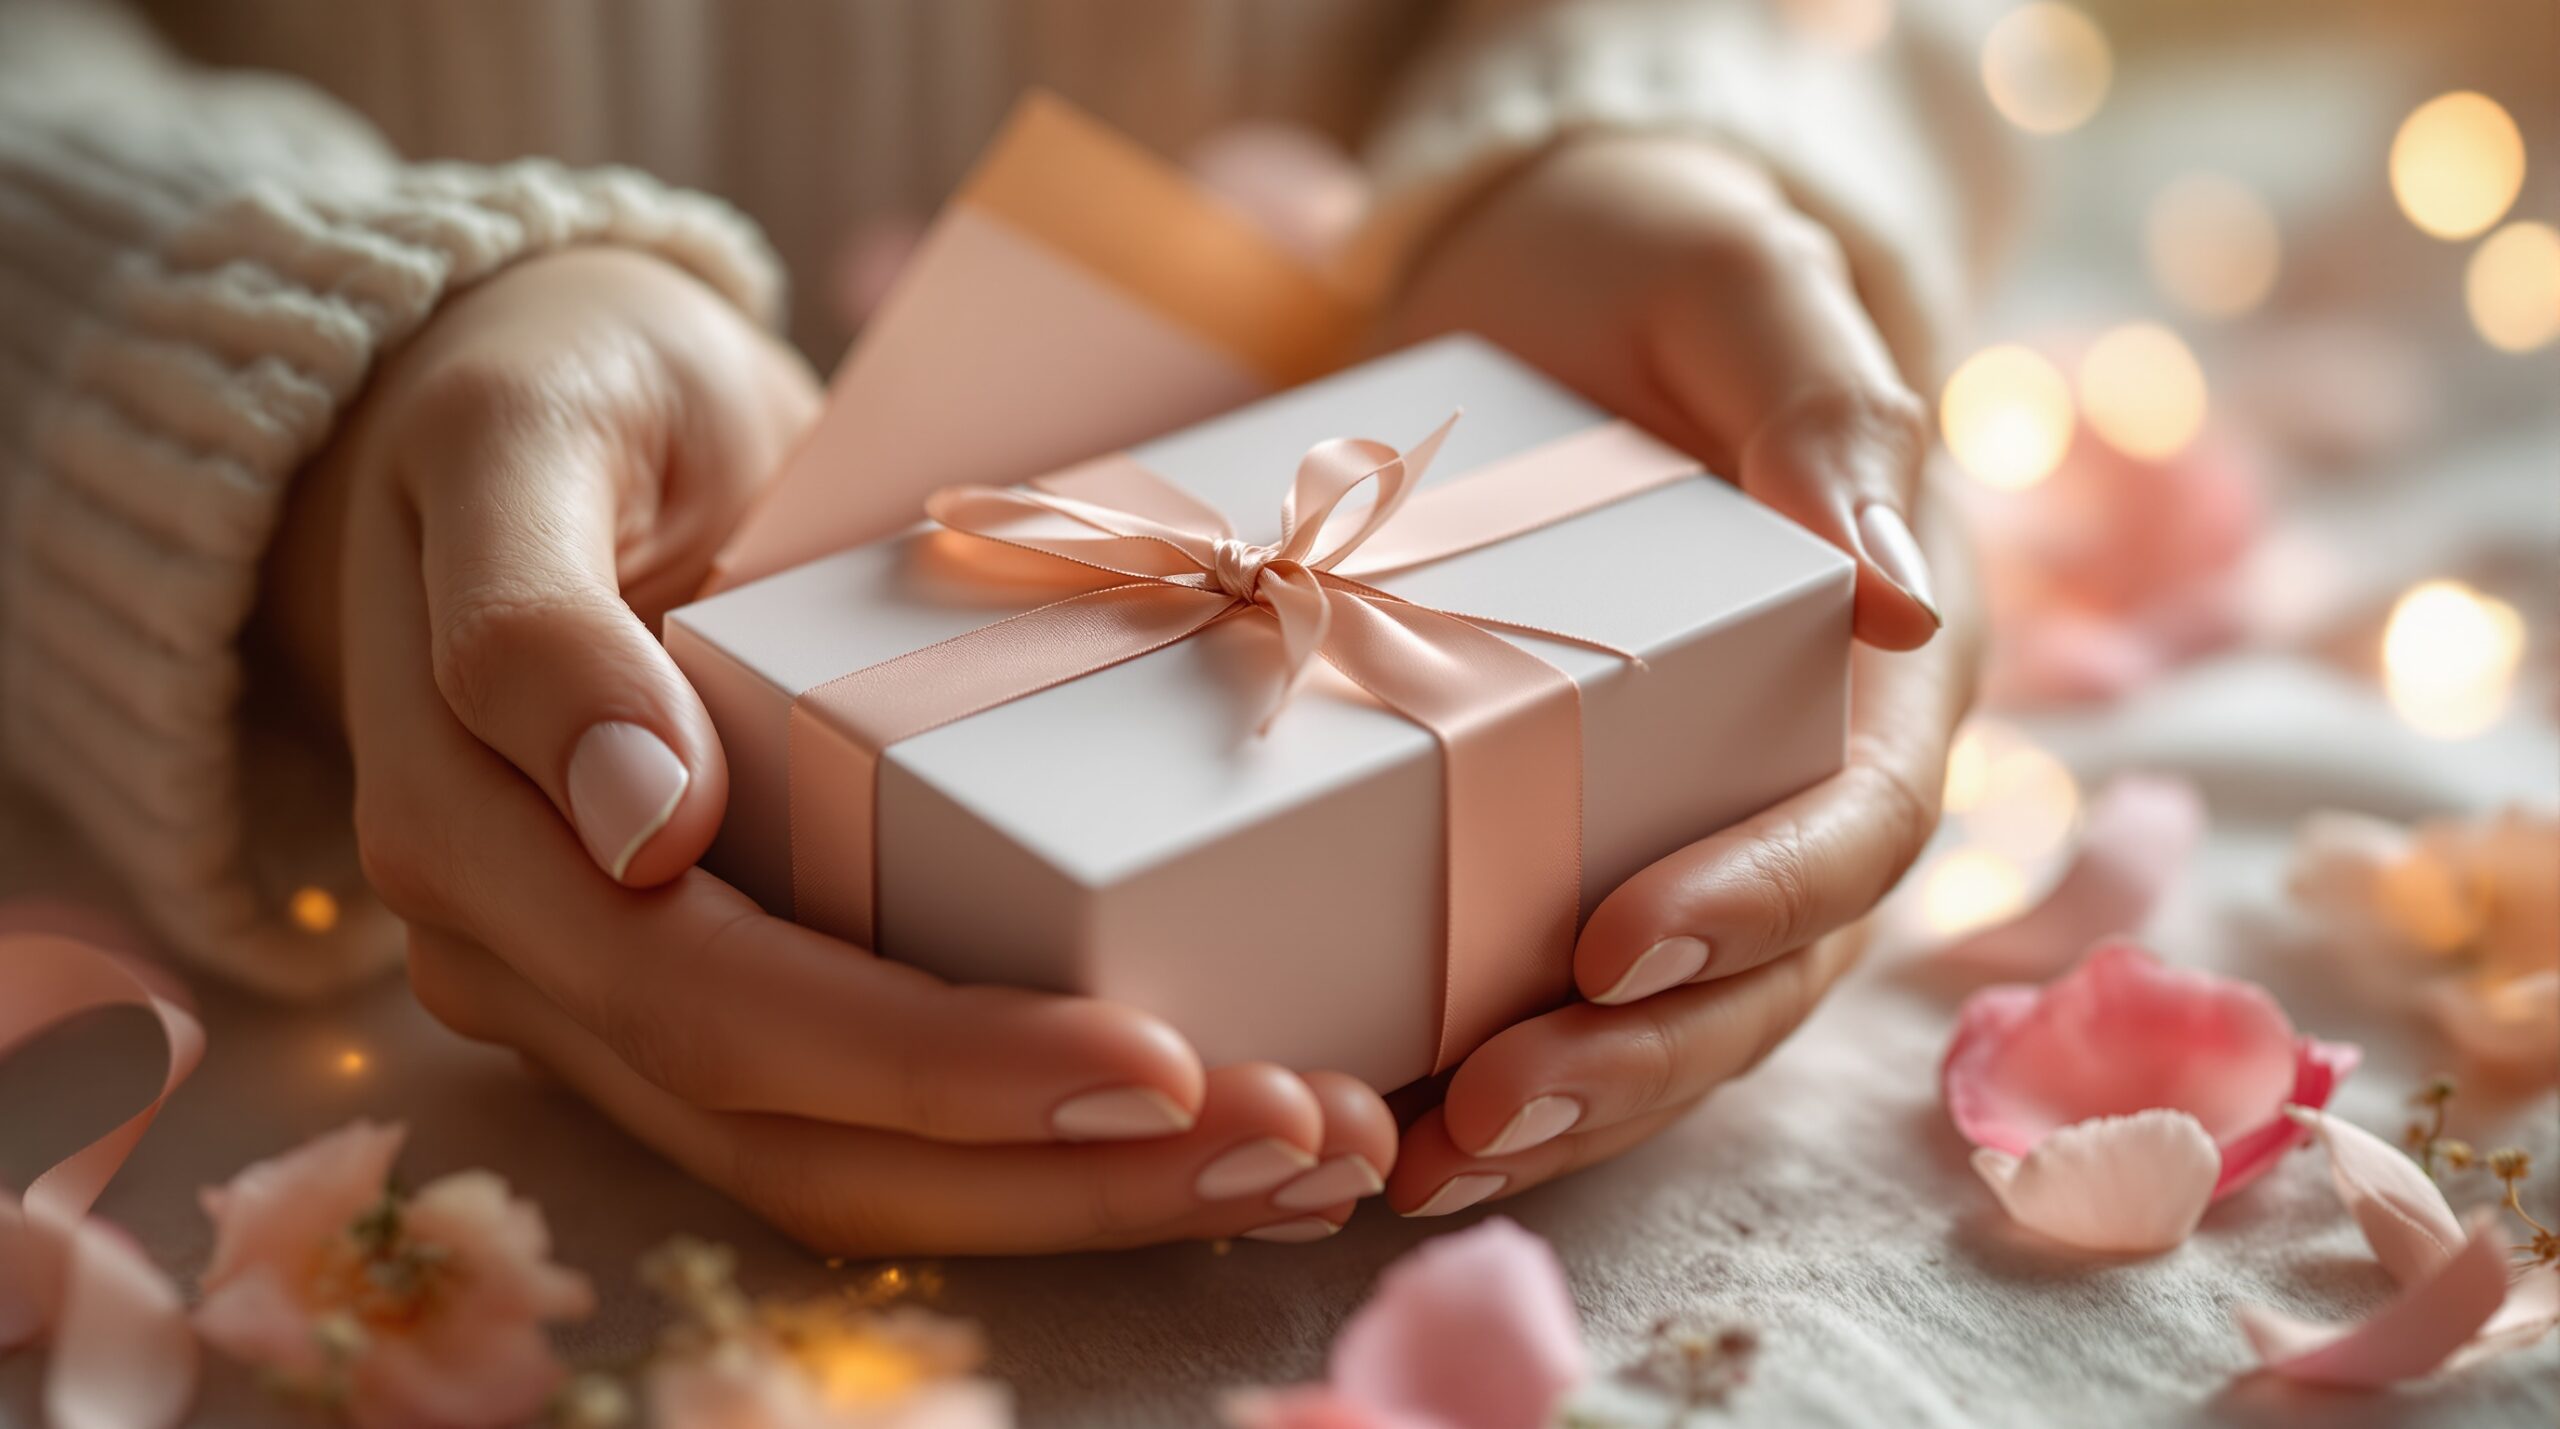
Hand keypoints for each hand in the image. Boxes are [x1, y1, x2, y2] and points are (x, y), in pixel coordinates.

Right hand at [262, 249, 1394, 1251]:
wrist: (540, 405)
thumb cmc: (554, 392)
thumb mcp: (520, 438)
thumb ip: (537, 626)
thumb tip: (646, 829)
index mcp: (480, 844)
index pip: (721, 1012)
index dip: (937, 1067)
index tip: (1161, 1066)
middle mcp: (545, 966)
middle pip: (806, 1142)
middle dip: (1064, 1170)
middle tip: (1307, 1148)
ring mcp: (628, 1001)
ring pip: (853, 1171)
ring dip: (1087, 1194)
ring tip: (1308, 1169)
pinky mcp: (726, 991)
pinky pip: (880, 1121)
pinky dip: (1048, 1147)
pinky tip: (1213, 1137)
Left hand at [1376, 136, 1982, 1210]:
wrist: (1546, 272)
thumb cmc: (1660, 258)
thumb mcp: (1741, 283)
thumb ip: (1827, 409)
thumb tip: (1895, 594)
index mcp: (1885, 664)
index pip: (1862, 823)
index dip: (1757, 898)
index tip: (1617, 939)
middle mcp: (1804, 773)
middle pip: (1763, 968)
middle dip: (1635, 1056)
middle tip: (1487, 1109)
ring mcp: (1693, 821)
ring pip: (1668, 1016)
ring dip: (1559, 1106)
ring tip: (1417, 1164)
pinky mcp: (1574, 838)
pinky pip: (1558, 990)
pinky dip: (1484, 1065)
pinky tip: (1383, 1121)